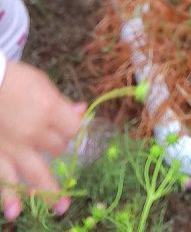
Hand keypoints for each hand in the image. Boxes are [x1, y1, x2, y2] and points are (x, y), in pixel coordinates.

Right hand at [0, 61, 85, 220]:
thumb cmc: (12, 79)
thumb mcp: (41, 84)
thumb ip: (60, 102)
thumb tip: (80, 111)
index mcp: (49, 110)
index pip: (73, 130)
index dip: (72, 129)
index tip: (68, 127)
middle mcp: (34, 131)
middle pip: (58, 149)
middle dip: (57, 148)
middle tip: (51, 144)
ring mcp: (14, 147)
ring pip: (36, 172)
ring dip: (48, 192)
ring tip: (60, 208)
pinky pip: (4, 179)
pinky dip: (9, 197)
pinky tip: (14, 212)